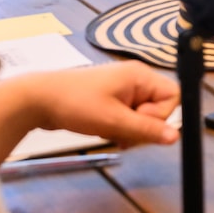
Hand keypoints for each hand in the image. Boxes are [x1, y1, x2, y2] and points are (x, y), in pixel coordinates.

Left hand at [24, 62, 180, 147]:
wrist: (38, 101)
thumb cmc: (75, 105)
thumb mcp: (114, 121)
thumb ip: (147, 130)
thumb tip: (176, 137)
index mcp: (140, 75)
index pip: (173, 96)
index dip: (161, 115)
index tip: (137, 123)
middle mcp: (135, 78)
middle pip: (159, 107)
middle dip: (143, 125)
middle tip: (121, 130)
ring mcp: (123, 88)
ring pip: (144, 115)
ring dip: (131, 129)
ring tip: (109, 131)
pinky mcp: (113, 98)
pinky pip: (130, 116)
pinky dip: (121, 127)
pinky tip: (105, 130)